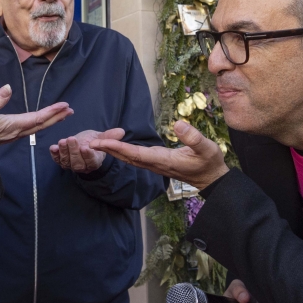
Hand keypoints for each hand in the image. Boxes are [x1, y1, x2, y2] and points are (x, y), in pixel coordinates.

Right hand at [0, 85, 72, 150]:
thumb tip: (8, 87)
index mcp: (11, 125)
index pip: (37, 118)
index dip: (52, 112)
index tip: (65, 105)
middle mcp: (15, 132)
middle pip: (41, 125)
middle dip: (57, 117)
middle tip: (70, 110)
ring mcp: (11, 135)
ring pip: (36, 128)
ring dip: (50, 121)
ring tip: (61, 115)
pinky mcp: (7, 135)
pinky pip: (29, 130)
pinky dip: (39, 124)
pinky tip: (40, 121)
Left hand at [49, 129, 123, 172]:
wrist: (83, 143)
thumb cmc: (93, 141)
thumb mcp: (100, 137)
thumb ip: (109, 136)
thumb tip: (121, 131)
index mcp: (94, 162)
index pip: (91, 161)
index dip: (88, 155)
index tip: (86, 147)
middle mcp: (82, 166)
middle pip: (77, 163)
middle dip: (74, 151)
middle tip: (72, 139)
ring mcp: (71, 165)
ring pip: (67, 162)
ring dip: (64, 151)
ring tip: (62, 141)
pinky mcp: (62, 161)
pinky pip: (57, 160)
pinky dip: (54, 155)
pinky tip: (53, 147)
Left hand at [88, 120, 227, 190]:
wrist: (212, 178)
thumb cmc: (209, 162)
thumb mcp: (207, 148)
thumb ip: (193, 137)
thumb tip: (178, 124)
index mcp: (163, 160)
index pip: (136, 154)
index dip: (118, 148)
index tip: (103, 142)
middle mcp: (155, 164)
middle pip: (127, 157)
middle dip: (108, 150)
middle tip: (89, 142)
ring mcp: (154, 164)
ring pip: (129, 158)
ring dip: (112, 151)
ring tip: (96, 143)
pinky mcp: (156, 163)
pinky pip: (134, 158)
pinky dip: (121, 152)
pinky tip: (113, 147)